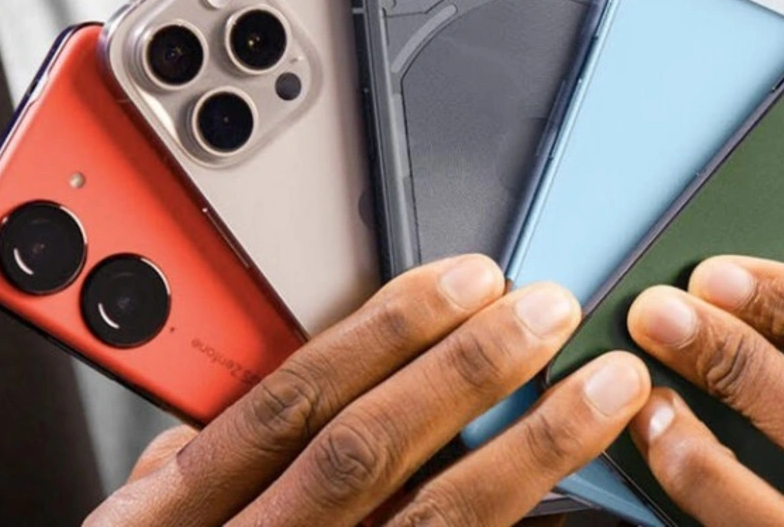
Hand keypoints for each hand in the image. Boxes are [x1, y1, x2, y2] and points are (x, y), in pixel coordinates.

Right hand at [87, 254, 650, 526]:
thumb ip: (191, 468)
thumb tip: (235, 400)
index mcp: (182, 509)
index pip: (298, 395)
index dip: (391, 329)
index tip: (467, 280)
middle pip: (371, 445)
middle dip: (468, 369)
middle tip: (546, 311)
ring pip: (437, 516)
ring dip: (531, 447)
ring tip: (600, 390)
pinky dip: (524, 520)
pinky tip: (584, 495)